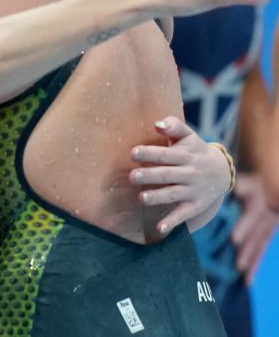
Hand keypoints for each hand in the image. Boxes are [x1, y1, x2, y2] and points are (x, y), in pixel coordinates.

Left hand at [130, 116, 229, 235]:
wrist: (222, 172)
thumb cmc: (194, 150)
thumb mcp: (188, 136)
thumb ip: (173, 126)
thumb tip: (157, 124)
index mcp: (185, 155)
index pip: (166, 154)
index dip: (150, 153)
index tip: (133, 152)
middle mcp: (189, 174)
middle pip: (168, 175)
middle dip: (150, 176)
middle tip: (131, 176)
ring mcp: (192, 191)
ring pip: (173, 195)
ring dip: (157, 197)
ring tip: (140, 198)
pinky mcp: (194, 206)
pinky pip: (183, 215)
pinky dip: (172, 222)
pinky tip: (159, 229)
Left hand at [232, 173, 278, 282]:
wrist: (266, 185)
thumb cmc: (251, 182)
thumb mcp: (247, 182)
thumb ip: (243, 187)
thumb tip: (238, 189)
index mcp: (261, 205)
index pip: (253, 218)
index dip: (245, 228)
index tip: (234, 239)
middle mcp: (267, 219)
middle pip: (258, 237)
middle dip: (249, 251)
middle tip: (239, 265)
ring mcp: (268, 228)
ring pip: (261, 247)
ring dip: (253, 261)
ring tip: (245, 277)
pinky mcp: (267, 234)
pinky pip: (261, 250)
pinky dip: (254, 263)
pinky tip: (247, 280)